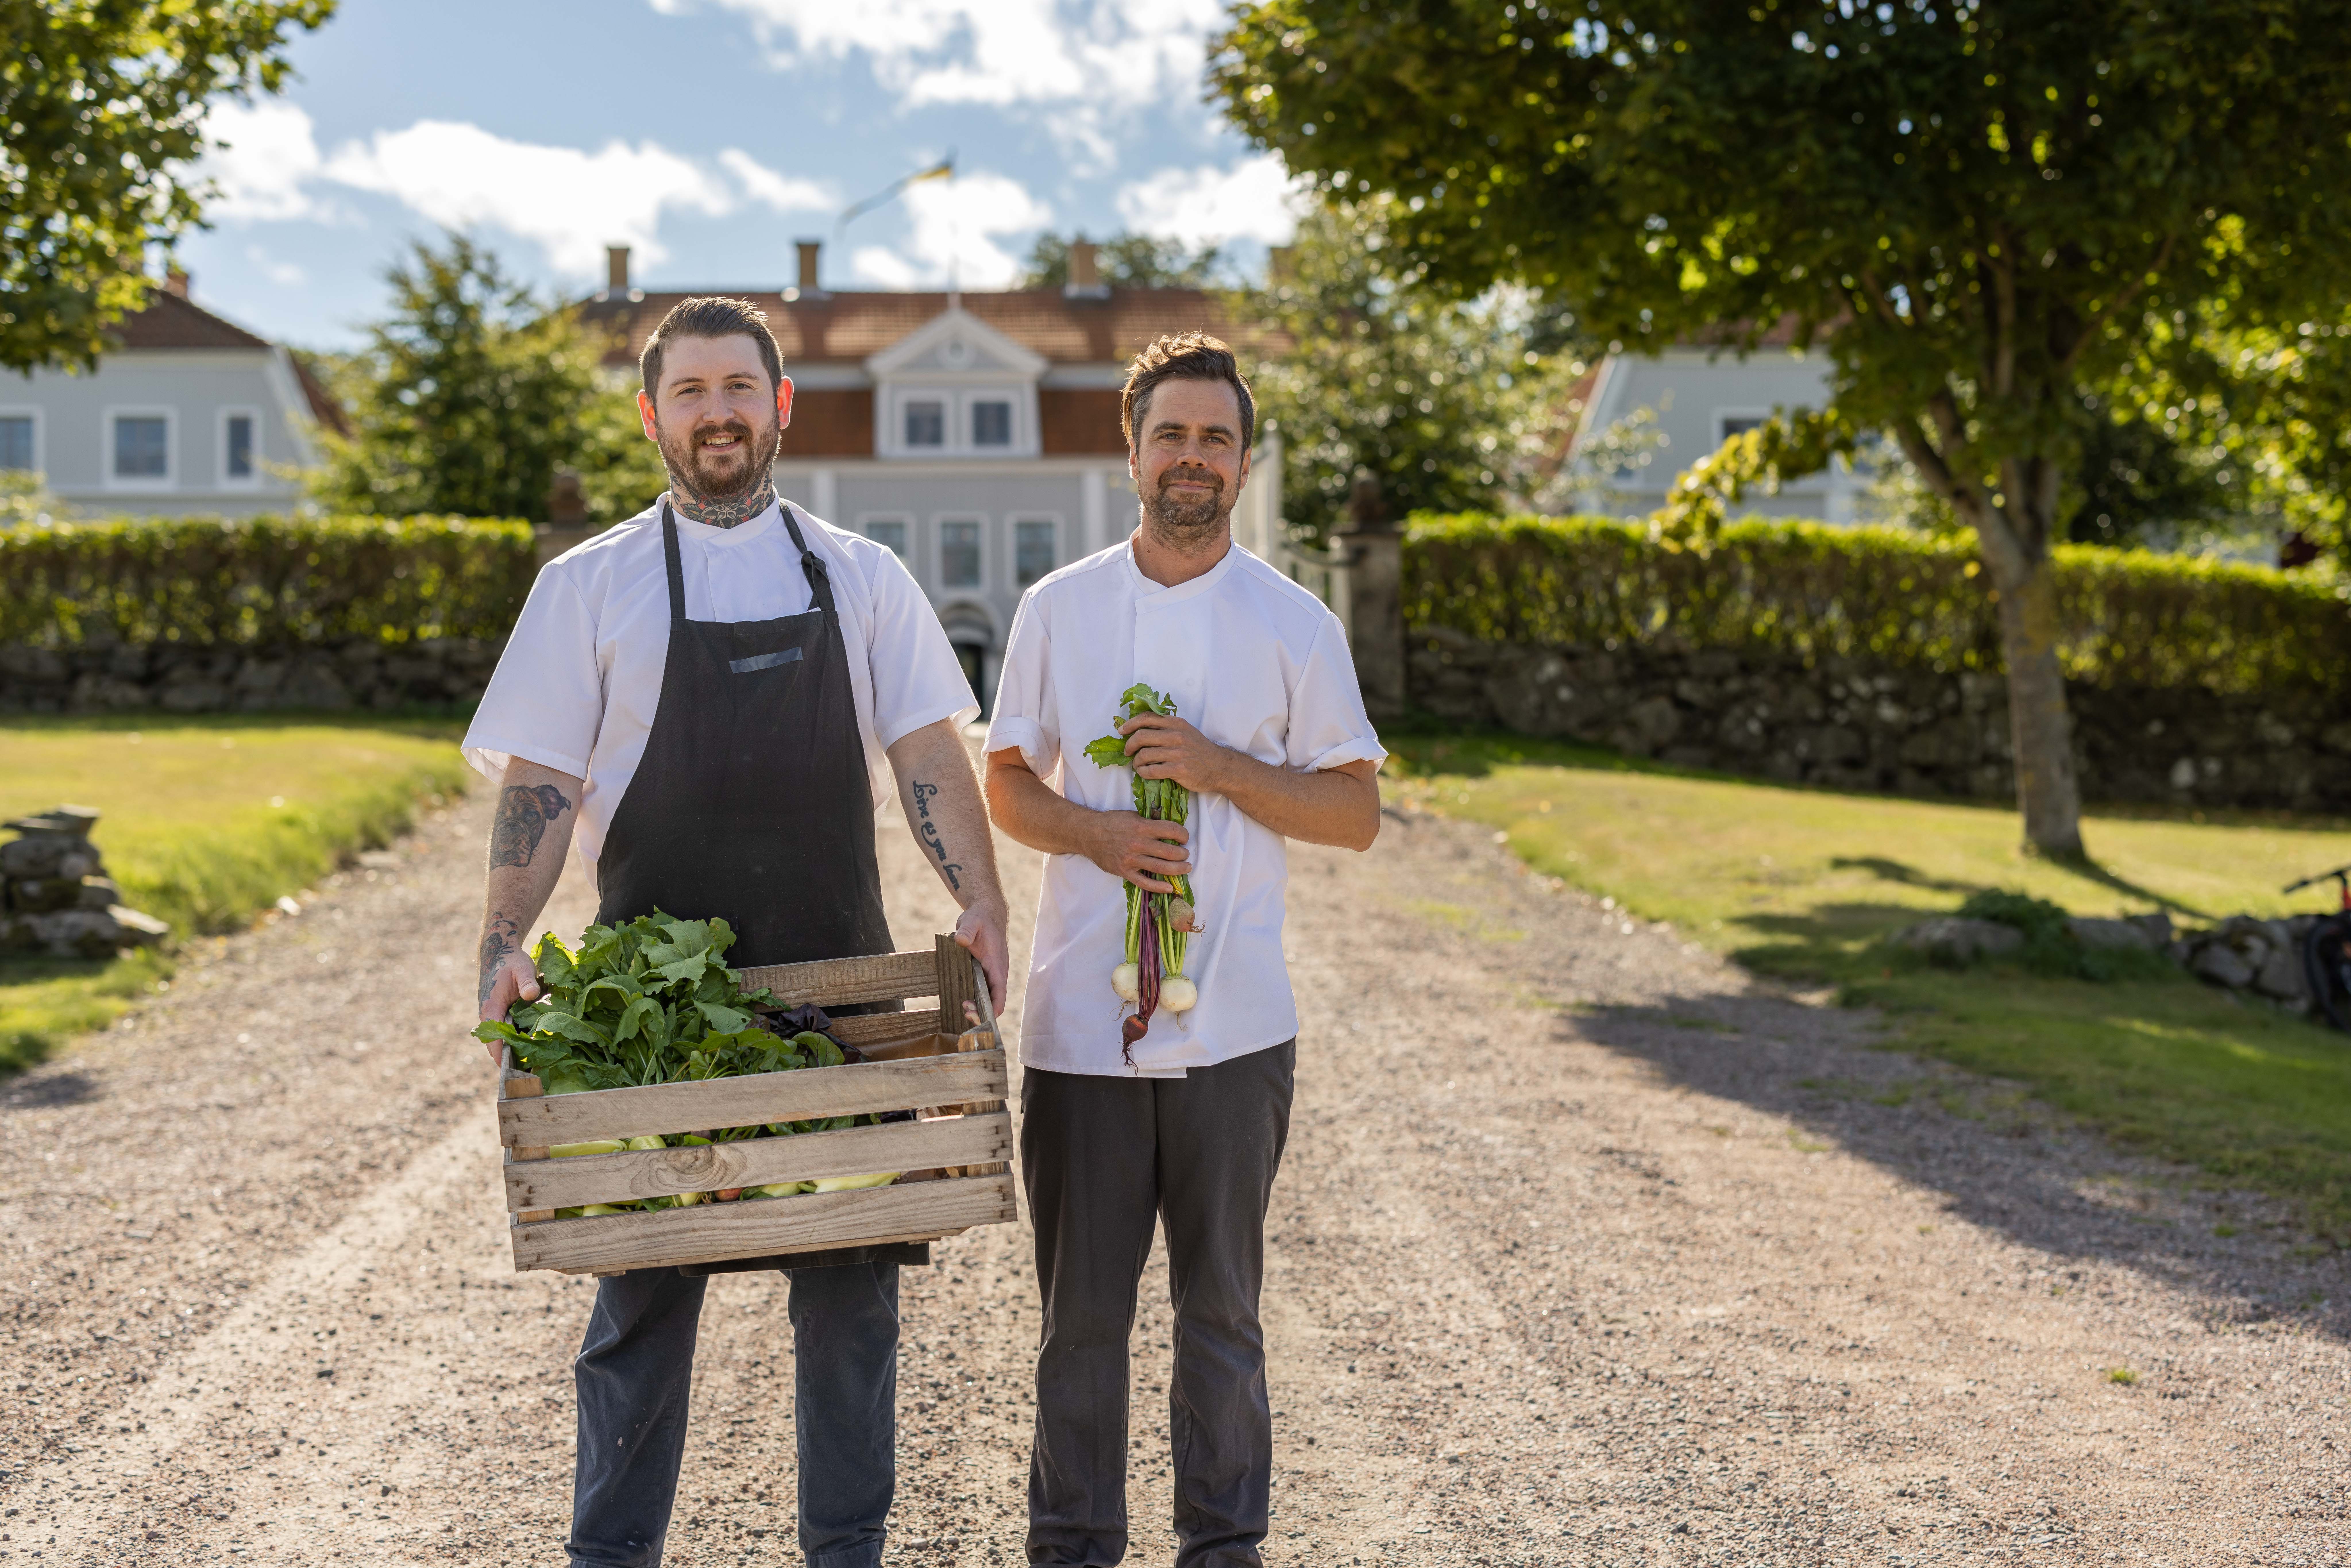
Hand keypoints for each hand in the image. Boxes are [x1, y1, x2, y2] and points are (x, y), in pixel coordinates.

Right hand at [477, 931, 541, 1064]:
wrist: (498, 952)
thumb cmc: (510, 961)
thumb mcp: (522, 969)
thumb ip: (527, 982)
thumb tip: (531, 995)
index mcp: (491, 1008)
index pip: (493, 1038)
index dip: (501, 1055)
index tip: (510, 1070)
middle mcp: (488, 1015)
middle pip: (494, 1044)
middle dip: (507, 1058)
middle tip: (527, 1073)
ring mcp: (491, 1016)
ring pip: (499, 1039)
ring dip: (510, 1051)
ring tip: (529, 1067)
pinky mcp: (497, 1014)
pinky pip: (503, 1032)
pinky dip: (513, 1041)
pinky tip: (529, 1048)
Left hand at [951, 899, 1010, 1027]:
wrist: (986, 915)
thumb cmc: (980, 919)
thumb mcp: (971, 921)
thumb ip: (967, 930)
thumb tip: (961, 940)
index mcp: (997, 964)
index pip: (1000, 992)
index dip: (994, 1007)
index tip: (984, 1017)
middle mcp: (996, 973)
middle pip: (993, 999)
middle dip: (982, 1010)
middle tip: (965, 1011)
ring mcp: (990, 974)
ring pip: (987, 997)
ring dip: (977, 1006)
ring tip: (962, 1007)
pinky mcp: (983, 973)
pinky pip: (981, 991)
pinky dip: (974, 999)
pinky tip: (961, 1000)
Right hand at [1085, 809, 1190, 893]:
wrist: (1088, 834)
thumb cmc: (1111, 822)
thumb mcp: (1132, 815)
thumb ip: (1149, 821)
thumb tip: (1168, 826)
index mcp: (1142, 827)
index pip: (1171, 830)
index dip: (1183, 834)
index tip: (1184, 837)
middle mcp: (1138, 844)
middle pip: (1170, 852)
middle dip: (1183, 854)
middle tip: (1186, 854)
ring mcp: (1131, 860)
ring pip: (1161, 868)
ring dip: (1178, 869)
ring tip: (1186, 868)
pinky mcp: (1124, 872)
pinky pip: (1144, 883)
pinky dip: (1159, 887)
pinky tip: (1170, 888)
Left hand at [1120, 712, 1232, 793]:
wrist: (1218, 767)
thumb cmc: (1199, 750)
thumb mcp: (1185, 731)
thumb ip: (1166, 727)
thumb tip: (1140, 728)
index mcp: (1176, 723)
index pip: (1146, 718)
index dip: (1130, 724)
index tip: (1122, 731)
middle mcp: (1176, 735)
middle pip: (1141, 736)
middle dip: (1129, 745)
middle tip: (1127, 752)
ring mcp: (1177, 753)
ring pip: (1144, 755)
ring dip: (1136, 762)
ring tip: (1138, 765)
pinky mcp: (1178, 770)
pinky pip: (1151, 771)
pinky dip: (1143, 773)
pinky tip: (1144, 773)